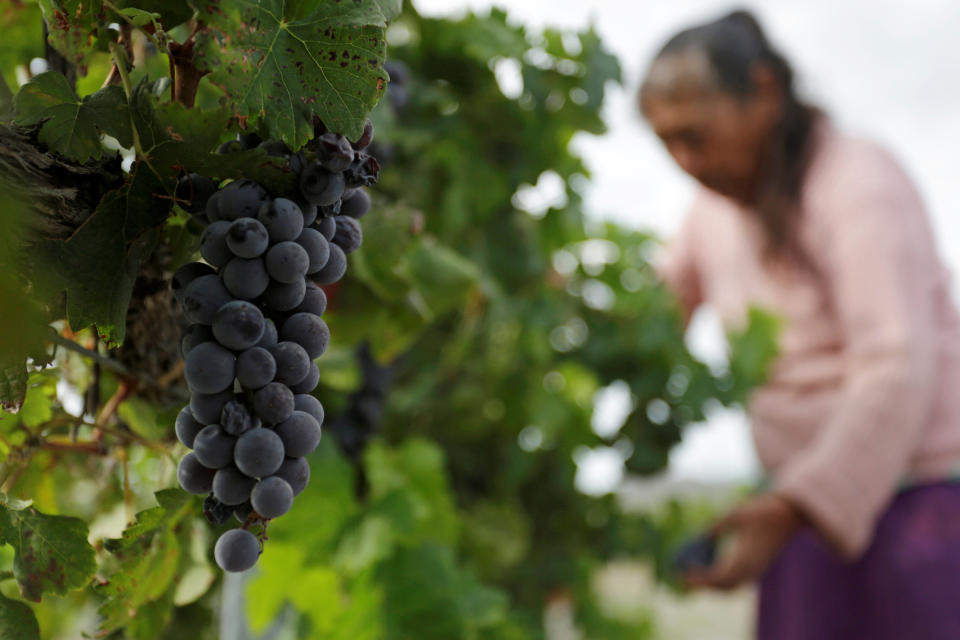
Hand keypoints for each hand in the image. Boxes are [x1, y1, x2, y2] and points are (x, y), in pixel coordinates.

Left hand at [685, 492, 804, 590]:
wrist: (789, 514)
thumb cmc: (761, 512)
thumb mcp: (734, 515)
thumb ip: (716, 528)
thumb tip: (700, 538)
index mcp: (745, 559)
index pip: (718, 578)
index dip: (700, 579)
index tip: (682, 574)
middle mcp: (751, 570)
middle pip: (724, 588)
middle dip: (704, 586)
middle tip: (683, 577)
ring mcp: (757, 571)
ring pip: (732, 587)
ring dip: (713, 585)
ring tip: (694, 574)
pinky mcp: (759, 567)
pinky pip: (739, 581)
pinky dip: (723, 579)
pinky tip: (711, 568)